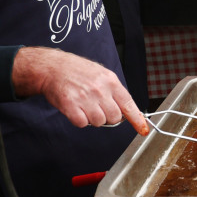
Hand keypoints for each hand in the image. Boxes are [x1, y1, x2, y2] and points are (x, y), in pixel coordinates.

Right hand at [13, 47, 149, 132]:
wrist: (53, 67)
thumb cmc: (78, 71)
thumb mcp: (102, 75)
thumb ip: (115, 92)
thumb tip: (127, 112)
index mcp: (110, 81)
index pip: (128, 104)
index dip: (137, 119)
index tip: (143, 129)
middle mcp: (100, 90)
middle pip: (114, 118)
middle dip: (108, 116)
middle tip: (98, 107)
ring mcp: (85, 98)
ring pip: (99, 122)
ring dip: (93, 118)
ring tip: (85, 105)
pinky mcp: (71, 106)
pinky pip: (82, 123)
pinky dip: (80, 120)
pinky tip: (76, 108)